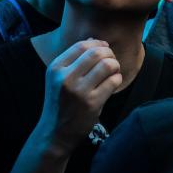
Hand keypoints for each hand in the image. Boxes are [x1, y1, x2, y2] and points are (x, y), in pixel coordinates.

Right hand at [35, 39, 122, 154]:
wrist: (55, 133)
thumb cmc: (60, 103)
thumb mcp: (58, 79)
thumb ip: (73, 60)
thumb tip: (93, 40)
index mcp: (55, 68)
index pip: (81, 45)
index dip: (97, 43)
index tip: (104, 48)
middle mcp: (65, 77)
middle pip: (96, 53)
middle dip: (109, 53)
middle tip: (111, 61)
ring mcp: (79, 91)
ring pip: (107, 65)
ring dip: (115, 66)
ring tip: (113, 72)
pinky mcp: (92, 103)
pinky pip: (113, 81)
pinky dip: (117, 79)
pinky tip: (113, 82)